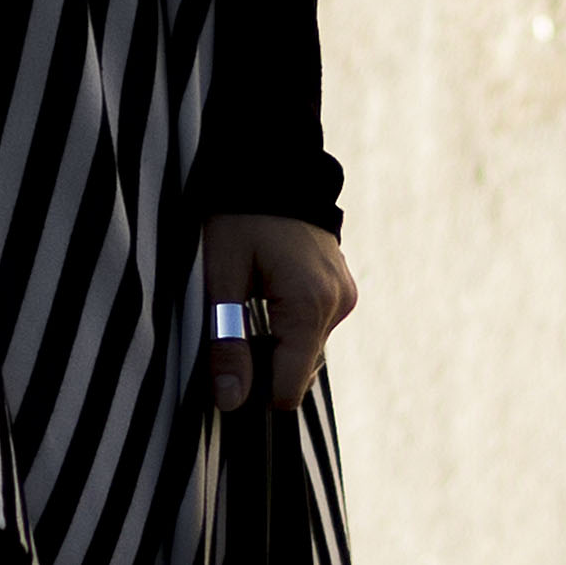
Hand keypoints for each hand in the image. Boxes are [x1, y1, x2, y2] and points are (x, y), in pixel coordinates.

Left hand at [204, 208, 355, 416]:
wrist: (274, 163)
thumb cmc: (239, 215)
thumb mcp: (220, 275)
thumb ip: (226, 341)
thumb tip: (231, 400)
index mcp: (310, 306)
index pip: (288, 387)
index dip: (254, 389)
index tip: (226, 366)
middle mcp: (338, 305)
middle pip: (298, 370)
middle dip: (264, 361)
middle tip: (231, 322)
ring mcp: (345, 295)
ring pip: (306, 348)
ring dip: (276, 340)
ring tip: (249, 301)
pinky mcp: (343, 287)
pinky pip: (314, 324)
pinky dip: (289, 322)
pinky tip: (267, 294)